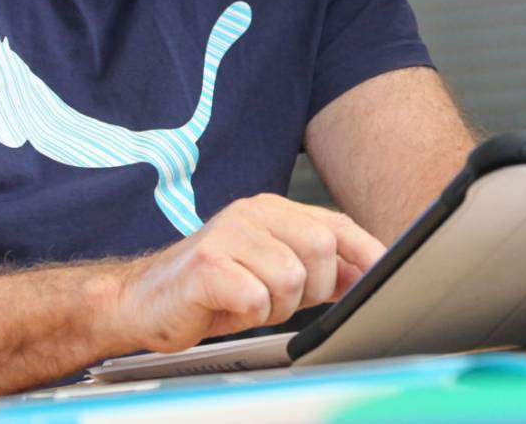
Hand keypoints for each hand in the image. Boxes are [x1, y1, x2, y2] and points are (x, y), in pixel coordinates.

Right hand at [103, 194, 385, 353]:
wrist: (141, 301)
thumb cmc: (211, 287)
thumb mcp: (271, 271)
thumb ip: (316, 267)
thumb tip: (366, 272)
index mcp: (273, 209)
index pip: (337, 226)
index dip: (366, 253)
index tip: (384, 275)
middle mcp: (252, 212)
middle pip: (321, 252)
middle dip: (311, 291)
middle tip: (278, 301)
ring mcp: (228, 234)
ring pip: (293, 280)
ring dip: (277, 307)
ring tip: (248, 304)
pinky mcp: (207, 264)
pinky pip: (257, 299)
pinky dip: (250, 315)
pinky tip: (228, 308)